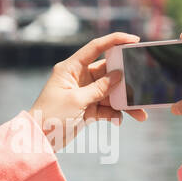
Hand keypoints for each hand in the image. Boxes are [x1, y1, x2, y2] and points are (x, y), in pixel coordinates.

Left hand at [29, 31, 147, 149]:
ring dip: (125, 102)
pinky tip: (119, 121)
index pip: (95, 47)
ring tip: (139, 113)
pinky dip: (114, 114)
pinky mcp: (88, 108)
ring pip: (111, 92)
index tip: (134, 40)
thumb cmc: (50, 116)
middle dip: (126, 81)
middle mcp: (79, 77)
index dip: (115, 41)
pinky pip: (107, 107)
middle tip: (142, 87)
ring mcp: (84, 93)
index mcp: (71, 68)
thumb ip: (99, 88)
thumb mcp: (77, 101)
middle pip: (108, 72)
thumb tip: (118, 75)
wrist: (39, 140)